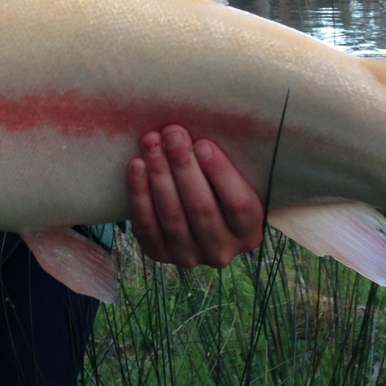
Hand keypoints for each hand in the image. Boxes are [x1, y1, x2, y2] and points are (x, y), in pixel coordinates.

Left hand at [127, 125, 263, 268]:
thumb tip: (204, 129)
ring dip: (159, 175)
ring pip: (172, 215)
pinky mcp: (160, 255)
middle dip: (184, 166)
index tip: (203, 143)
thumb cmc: (216, 185)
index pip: (239, 204)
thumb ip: (223, 163)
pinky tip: (136, 166)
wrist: (192, 215)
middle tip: (172, 134)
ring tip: (151, 143)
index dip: (221, 173)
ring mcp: (189, 256)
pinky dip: (140, 194)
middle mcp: (221, 251)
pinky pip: (146, 225)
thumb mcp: (234, 178)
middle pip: (201, 207)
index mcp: (249, 232)